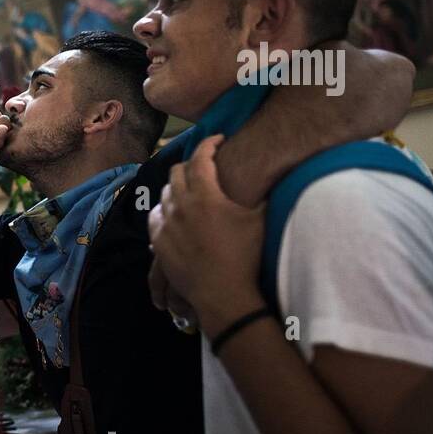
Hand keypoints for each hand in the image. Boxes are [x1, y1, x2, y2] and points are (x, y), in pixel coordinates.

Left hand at [149, 135, 265, 335]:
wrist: (223, 293)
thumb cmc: (246, 256)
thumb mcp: (260, 219)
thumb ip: (264, 194)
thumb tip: (275, 174)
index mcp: (205, 195)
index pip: (201, 158)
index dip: (209, 144)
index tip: (217, 140)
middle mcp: (181, 205)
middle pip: (177, 172)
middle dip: (190, 163)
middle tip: (202, 164)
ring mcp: (167, 224)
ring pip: (164, 194)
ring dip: (176, 187)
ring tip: (188, 189)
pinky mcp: (159, 242)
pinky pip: (156, 217)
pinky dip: (164, 210)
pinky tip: (173, 213)